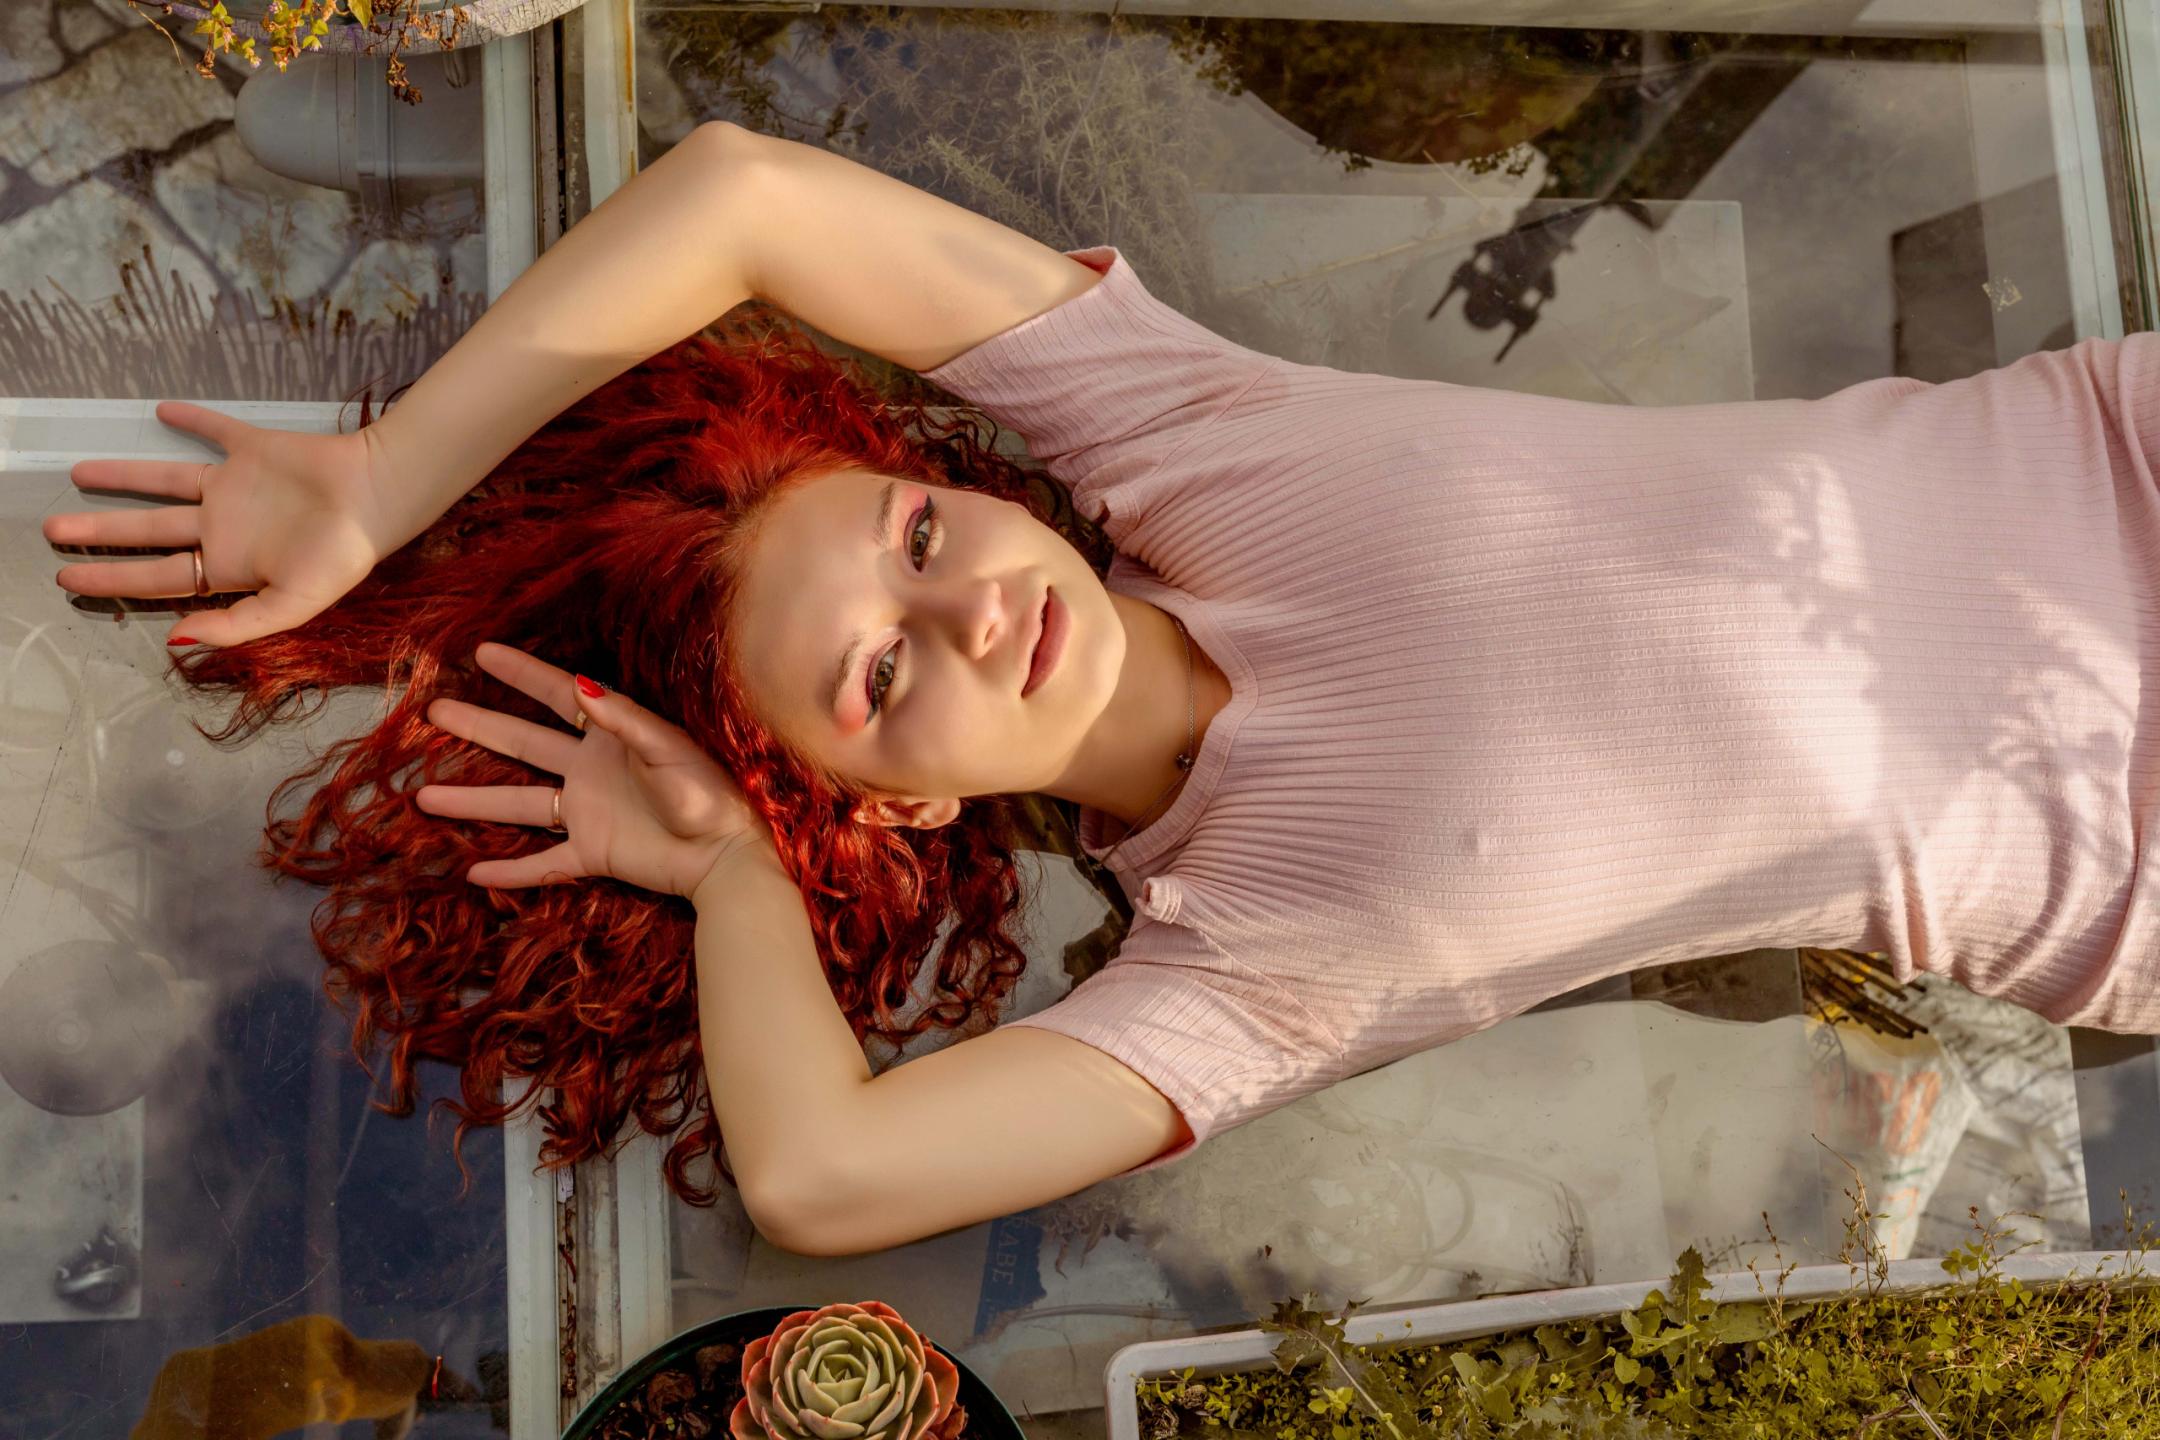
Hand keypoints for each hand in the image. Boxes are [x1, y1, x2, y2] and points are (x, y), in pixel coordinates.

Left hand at [43, 402, 396, 646]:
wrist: (377, 495)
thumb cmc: (341, 556)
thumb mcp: (291, 605)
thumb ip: (236, 626)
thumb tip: (175, 640)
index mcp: (231, 566)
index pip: (157, 575)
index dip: (111, 578)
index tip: (66, 578)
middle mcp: (225, 528)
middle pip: (149, 531)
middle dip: (100, 533)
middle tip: (50, 531)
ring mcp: (238, 489)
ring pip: (165, 482)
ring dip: (124, 477)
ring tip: (78, 474)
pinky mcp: (256, 450)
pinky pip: (216, 432)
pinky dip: (192, 421)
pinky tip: (162, 412)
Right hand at [415, 643, 770, 897]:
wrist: (725, 856)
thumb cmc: (709, 794)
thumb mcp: (669, 750)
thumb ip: (623, 721)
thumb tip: (580, 684)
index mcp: (610, 736)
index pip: (556, 696)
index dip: (520, 673)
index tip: (481, 651)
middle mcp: (590, 770)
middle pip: (523, 745)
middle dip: (479, 727)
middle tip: (434, 711)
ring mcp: (588, 813)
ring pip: (518, 804)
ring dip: (472, 803)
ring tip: (422, 797)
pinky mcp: (592, 854)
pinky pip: (543, 864)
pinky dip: (511, 872)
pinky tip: (473, 873)